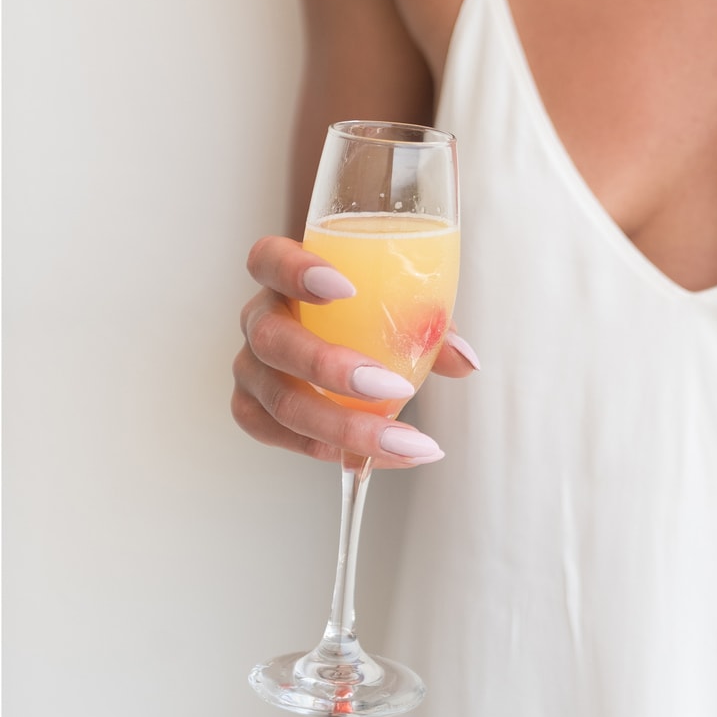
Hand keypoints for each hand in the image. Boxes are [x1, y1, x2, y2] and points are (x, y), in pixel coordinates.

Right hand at [231, 235, 477, 466]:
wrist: (336, 342)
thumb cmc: (365, 312)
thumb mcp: (397, 303)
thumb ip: (427, 321)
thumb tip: (465, 360)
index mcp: (282, 275)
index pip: (269, 260)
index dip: (296, 271)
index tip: (346, 289)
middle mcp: (257, 319)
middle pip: (271, 341)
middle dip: (330, 369)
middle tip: (395, 388)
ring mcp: (251, 368)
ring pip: (279, 403)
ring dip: (345, 427)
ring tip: (407, 443)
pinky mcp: (254, 410)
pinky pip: (281, 437)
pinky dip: (335, 451)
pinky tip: (380, 456)